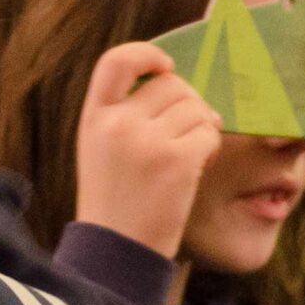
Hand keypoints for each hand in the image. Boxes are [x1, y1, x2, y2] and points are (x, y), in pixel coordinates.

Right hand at [75, 43, 222, 259]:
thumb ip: (127, 114)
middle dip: (189, 103)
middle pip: (172, 85)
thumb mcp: (104, 148)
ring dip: (202, 126)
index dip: (147, 54)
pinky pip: (209, 133)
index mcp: (94, 117)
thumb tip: (177, 82)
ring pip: (196, 108)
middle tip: (188, 130)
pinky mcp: (176, 160)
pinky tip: (196, 166)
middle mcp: (118, 123)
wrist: (117, 249)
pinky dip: (210, 146)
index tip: (165, 67)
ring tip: (189, 153)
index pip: (117, 61)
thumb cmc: (117, 200)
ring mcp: (147, 140)